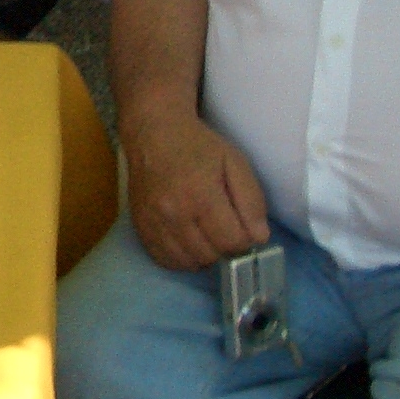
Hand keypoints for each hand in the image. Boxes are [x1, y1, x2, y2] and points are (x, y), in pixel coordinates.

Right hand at [125, 111, 270, 271]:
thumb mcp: (235, 163)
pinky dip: (181, 258)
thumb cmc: (199, 146)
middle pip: (210, 256)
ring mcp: (153, 223)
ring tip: (207, 235)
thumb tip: (259, 238)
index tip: (243, 228)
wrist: (154, 134)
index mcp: (201, 195)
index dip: (244, 240)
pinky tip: (188, 241)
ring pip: (188, 263)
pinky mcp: (140, 228)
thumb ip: (251, 201)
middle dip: (224, 248)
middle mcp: (174, 214)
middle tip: (224, 228)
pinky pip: (165, 261)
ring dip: (204, 255)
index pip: (231, 242)